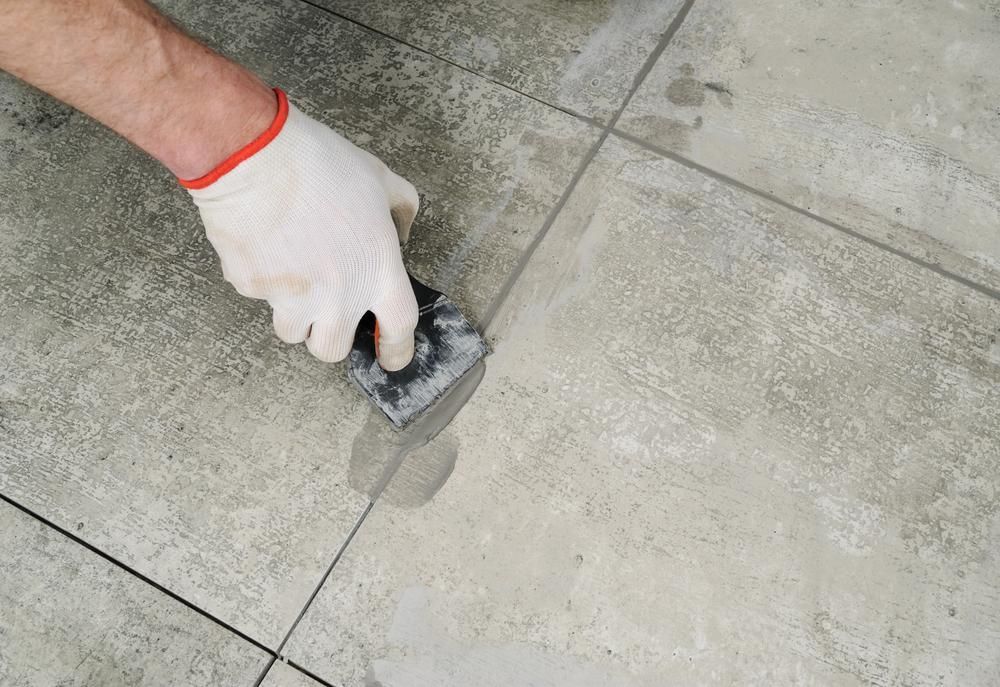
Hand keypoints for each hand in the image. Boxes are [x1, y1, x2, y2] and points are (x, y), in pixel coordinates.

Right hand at [182, 90, 419, 370]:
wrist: (254, 156)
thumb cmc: (319, 163)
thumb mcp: (381, 178)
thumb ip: (402, 211)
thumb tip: (402, 234)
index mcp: (376, 271)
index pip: (399, 329)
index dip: (397, 350)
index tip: (392, 358)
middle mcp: (337, 294)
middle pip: (333, 349)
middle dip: (329, 336)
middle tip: (325, 311)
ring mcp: (291, 296)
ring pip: (292, 331)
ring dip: (293, 312)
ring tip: (291, 270)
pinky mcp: (251, 287)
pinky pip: (257, 295)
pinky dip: (260, 276)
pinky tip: (263, 240)